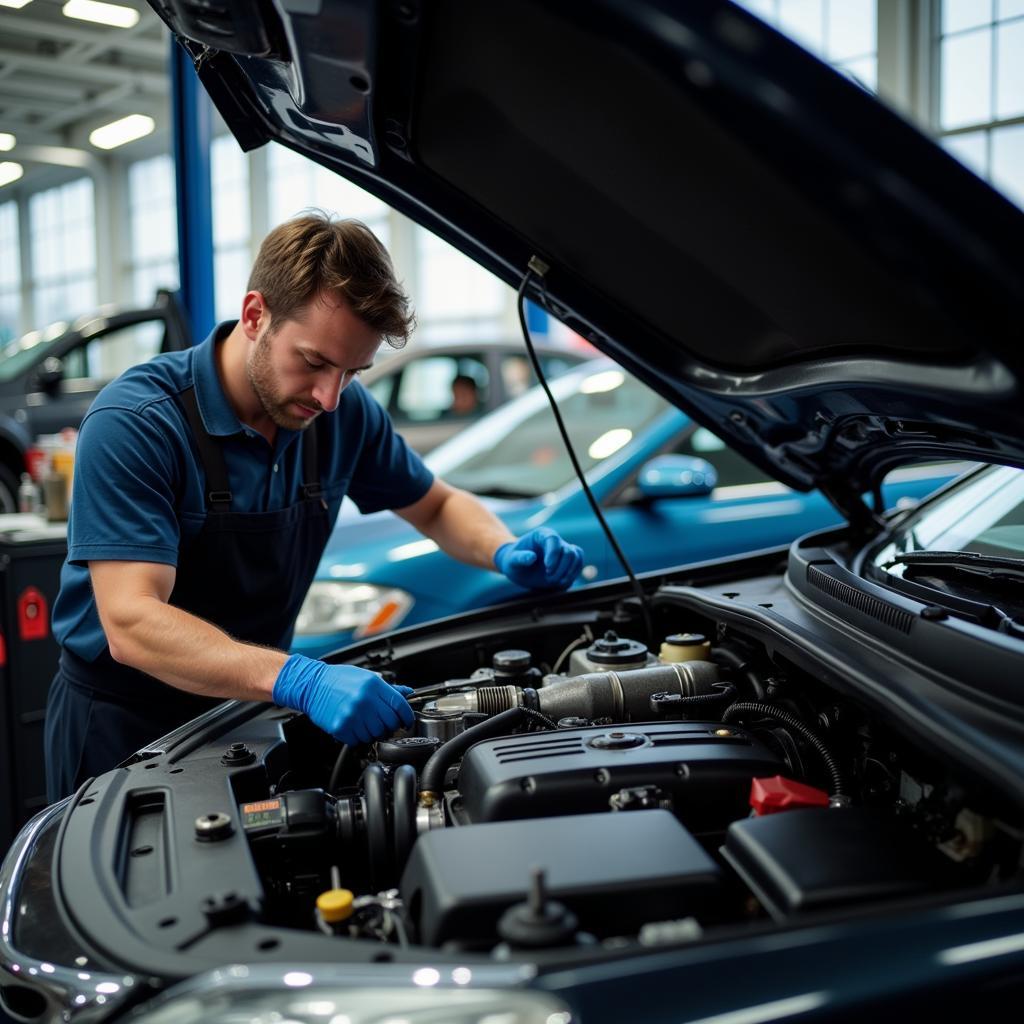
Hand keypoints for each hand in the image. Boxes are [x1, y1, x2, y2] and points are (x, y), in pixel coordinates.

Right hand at [272, 655, 414, 744]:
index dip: (407, 717)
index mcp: (373, 685)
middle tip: (384, 723)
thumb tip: (407, 693)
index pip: (400, 706)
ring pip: (375, 735)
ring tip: (366, 723)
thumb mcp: (366, 677)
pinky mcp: (341, 727)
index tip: (406, 721)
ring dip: (374, 732)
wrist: (312, 684)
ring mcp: (352, 715)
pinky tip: (355, 727)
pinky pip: (358, 740)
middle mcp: (364, 700)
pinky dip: (359, 737)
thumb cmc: (339, 679)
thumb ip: (388, 688)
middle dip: (390, 726)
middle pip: (390, 723)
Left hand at [493, 527, 583, 590]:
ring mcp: (563, 551)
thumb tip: (531, 557)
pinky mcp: (567, 562)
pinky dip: (573, 574)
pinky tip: (562, 582)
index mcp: (541, 535)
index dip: (553, 554)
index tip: (548, 568)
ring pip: (576, 557)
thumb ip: (520, 558)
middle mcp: (555, 541)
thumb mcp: (511, 561)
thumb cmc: (513, 562)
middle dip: (560, 568)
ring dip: (568, 572)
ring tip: (556, 582)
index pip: (553, 540)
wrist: (519, 569)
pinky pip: (578, 564)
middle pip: (568, 551)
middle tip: (548, 578)